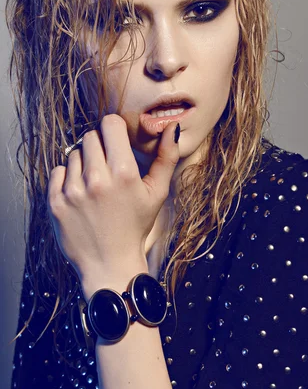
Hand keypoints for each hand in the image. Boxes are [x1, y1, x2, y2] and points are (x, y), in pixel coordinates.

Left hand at [47, 115, 179, 293]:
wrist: (110, 264)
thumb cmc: (136, 227)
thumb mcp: (157, 193)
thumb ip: (166, 157)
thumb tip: (171, 126)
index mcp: (124, 173)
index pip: (110, 124)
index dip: (115, 130)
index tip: (118, 142)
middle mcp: (96, 179)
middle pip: (91, 136)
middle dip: (101, 147)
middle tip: (108, 168)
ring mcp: (73, 191)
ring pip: (74, 153)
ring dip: (84, 164)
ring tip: (95, 186)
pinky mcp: (55, 202)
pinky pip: (58, 171)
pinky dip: (67, 178)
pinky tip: (81, 195)